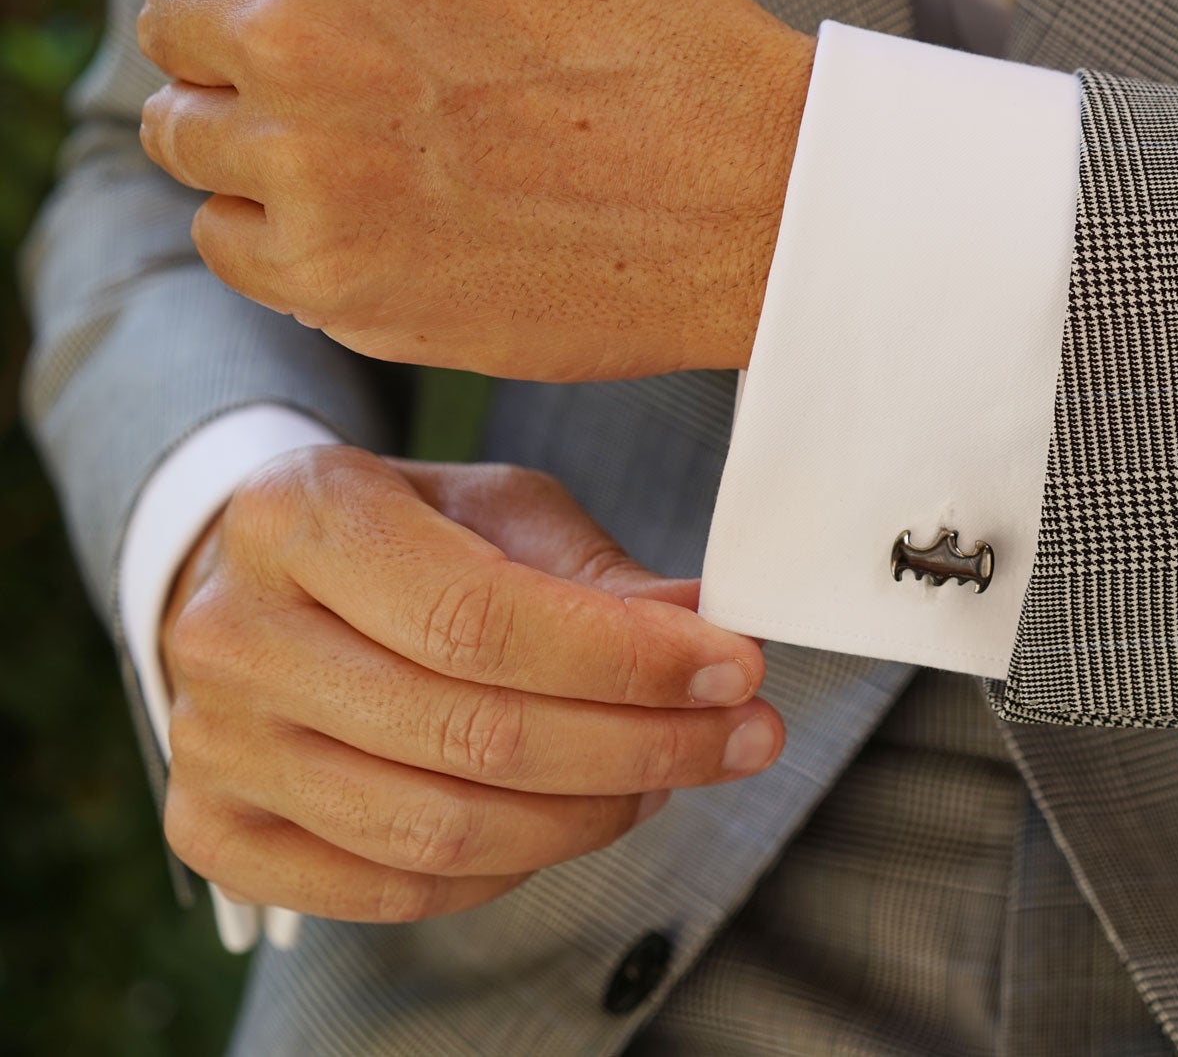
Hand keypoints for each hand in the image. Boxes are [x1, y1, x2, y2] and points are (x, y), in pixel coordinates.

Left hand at [120, 0, 814, 381]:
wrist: (761, 201)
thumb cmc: (655, 42)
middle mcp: (301, 29)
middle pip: (169, 26)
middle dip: (245, 42)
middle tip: (370, 75)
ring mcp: (310, 165)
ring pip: (185, 137)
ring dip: (261, 140)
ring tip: (389, 150)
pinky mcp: (336, 277)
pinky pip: (228, 244)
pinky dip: (284, 234)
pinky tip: (386, 216)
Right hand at [158, 447, 780, 922]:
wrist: (261, 582)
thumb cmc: (402, 534)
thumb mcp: (497, 510)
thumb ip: (597, 574)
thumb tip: (709, 627)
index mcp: (302, 517)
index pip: (483, 618)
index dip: (626, 659)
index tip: (736, 668)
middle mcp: (235, 635)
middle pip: (472, 735)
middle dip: (641, 745)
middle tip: (741, 735)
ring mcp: (213, 744)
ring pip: (440, 831)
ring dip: (591, 816)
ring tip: (669, 777)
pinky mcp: (219, 833)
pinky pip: (395, 891)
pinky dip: (512, 870)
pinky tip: (579, 819)